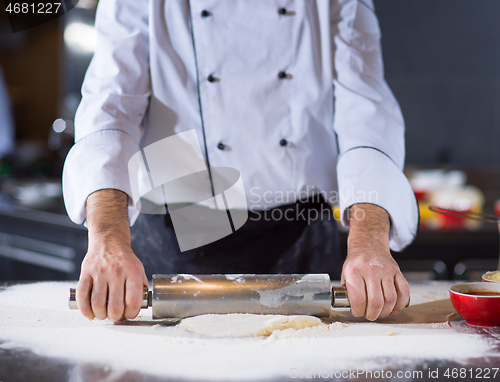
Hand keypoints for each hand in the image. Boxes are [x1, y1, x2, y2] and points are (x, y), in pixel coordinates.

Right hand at [76, 189, 147, 320]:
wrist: (109, 241)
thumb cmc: (125, 258)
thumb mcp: (139, 269)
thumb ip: (141, 287)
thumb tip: (142, 306)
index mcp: (132, 271)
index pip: (133, 301)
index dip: (131, 313)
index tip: (129, 315)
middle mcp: (116, 271)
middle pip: (115, 306)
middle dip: (116, 317)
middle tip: (116, 316)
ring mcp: (100, 272)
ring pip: (97, 303)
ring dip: (101, 315)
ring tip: (104, 315)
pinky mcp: (86, 272)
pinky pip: (82, 295)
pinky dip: (84, 309)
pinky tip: (90, 313)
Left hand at [341, 203, 409, 320]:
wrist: (369, 243)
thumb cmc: (356, 262)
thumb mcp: (345, 273)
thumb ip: (348, 290)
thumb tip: (351, 308)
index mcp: (355, 271)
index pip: (359, 299)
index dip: (358, 311)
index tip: (357, 313)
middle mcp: (371, 270)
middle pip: (376, 302)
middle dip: (372, 315)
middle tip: (369, 316)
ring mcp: (386, 270)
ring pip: (390, 299)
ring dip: (385, 312)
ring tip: (380, 313)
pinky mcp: (397, 271)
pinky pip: (404, 292)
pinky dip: (400, 304)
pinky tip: (393, 308)